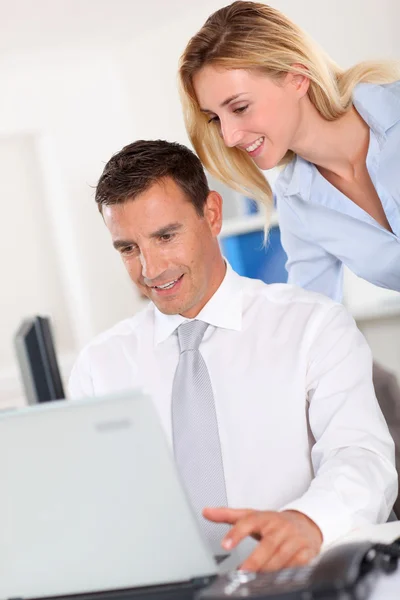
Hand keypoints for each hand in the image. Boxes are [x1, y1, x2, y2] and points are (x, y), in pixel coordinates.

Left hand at [203, 507, 322, 571]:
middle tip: (242, 572)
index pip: (248, 522)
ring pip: (282, 557)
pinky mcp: (306, 552)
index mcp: (264, 517)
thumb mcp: (252, 516)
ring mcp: (294, 539)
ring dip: (269, 569)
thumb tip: (206, 512)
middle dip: (255, 560)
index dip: (236, 533)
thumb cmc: (274, 522)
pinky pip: (298, 564)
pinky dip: (288, 571)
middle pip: (267, 545)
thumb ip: (228, 515)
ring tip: (255, 578)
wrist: (305, 523)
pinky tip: (277, 578)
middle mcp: (280, 527)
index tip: (225, 545)